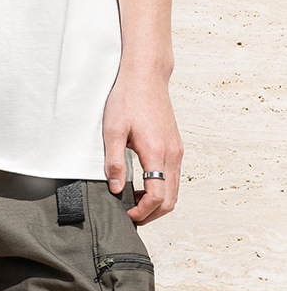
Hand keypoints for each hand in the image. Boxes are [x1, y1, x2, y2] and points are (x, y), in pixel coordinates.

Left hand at [102, 66, 183, 224]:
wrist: (145, 75)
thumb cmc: (128, 98)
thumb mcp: (112, 130)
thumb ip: (114, 162)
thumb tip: (116, 188)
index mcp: (157, 153)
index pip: (157, 197)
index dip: (143, 212)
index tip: (127, 215)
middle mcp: (172, 154)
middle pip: (170, 199)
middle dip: (152, 213)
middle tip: (131, 215)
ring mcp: (176, 150)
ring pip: (174, 189)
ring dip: (157, 202)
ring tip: (134, 201)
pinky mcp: (175, 145)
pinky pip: (173, 176)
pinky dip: (161, 188)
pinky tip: (143, 184)